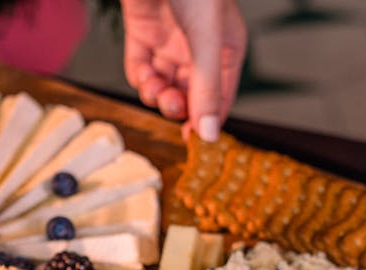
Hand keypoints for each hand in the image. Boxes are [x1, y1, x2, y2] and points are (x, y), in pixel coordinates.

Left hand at [121, 0, 245, 141]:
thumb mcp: (206, 38)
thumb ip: (207, 85)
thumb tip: (209, 131)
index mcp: (225, 48)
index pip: (221, 97)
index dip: (208, 119)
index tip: (195, 139)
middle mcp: (198, 49)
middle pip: (189, 96)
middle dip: (178, 105)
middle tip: (172, 103)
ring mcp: (169, 42)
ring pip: (163, 85)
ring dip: (157, 95)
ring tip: (155, 87)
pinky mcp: (143, 33)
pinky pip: (140, 67)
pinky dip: (140, 78)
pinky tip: (143, 74)